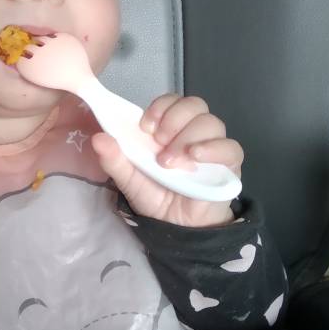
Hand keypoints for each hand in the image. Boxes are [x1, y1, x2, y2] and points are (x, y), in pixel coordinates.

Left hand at [91, 94, 243, 227]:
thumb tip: (97, 138)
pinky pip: (231, 148)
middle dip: (174, 118)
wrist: (177, 228)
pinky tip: (194, 157)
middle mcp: (192, 133)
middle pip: (194, 105)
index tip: (145, 126)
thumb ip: (114, 160)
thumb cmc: (156, 198)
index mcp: (169, 130)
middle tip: (159, 141)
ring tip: (170, 162)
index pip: (171, 102)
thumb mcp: (129, 181)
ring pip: (211, 123)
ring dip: (187, 136)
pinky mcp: (229, 166)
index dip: (160, 107)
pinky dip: (212, 148)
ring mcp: (212, 148)